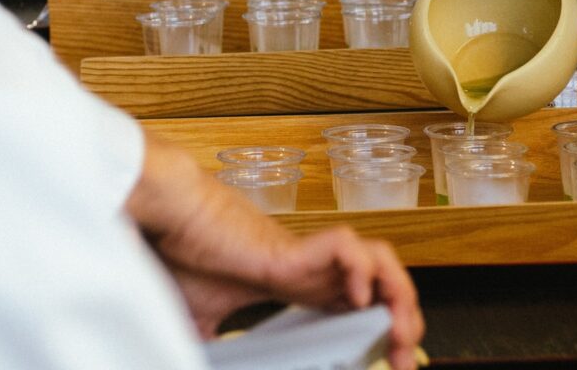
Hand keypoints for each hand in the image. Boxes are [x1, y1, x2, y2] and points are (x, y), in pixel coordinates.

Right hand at [126, 134, 422, 369]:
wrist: (170, 221)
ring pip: (380, 260)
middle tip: (405, 356)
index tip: (389, 361)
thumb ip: (213, 340)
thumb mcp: (202, 316)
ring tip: (400, 331)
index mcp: (302, 285)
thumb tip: (195, 360)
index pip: (361, 304)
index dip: (383, 330)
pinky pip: (349, 246)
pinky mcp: (298, 243)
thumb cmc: (184, 256)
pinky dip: (363, 270)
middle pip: (383, 282)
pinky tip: (359, 299)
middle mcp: (314, 268)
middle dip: (404, 319)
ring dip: (398, 294)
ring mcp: (310, 254)